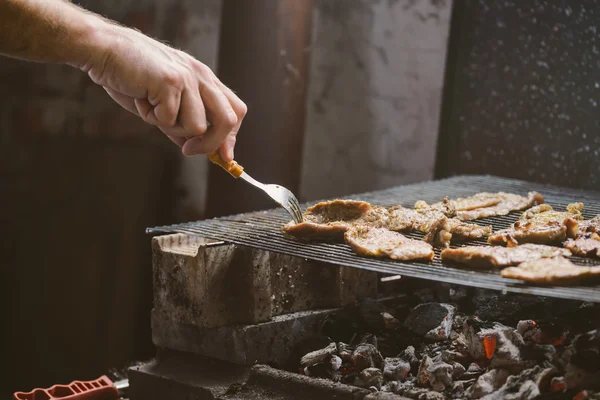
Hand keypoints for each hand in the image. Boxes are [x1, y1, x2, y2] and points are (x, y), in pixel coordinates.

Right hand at [82, 24, 245, 160]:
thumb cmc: (132, 76)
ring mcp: (188, 78)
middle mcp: (201, 76)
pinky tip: (142, 98)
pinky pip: (169, 120)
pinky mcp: (171, 82)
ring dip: (171, 128)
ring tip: (152, 109)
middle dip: (210, 144)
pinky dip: (152, 117)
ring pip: (197, 126)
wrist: (104, 50)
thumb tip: (201, 149)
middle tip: (187, 150)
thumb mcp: (165, 102)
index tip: (224, 157)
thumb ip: (185, 122)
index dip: (231, 137)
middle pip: (228, 120)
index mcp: (205, 79)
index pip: (235, 110)